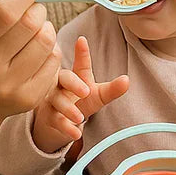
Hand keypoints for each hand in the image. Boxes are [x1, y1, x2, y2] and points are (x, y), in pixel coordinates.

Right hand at [0, 0, 60, 126]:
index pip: (4, 13)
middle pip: (30, 24)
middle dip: (37, 8)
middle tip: (33, 7)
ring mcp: (9, 88)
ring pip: (46, 41)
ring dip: (46, 27)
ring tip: (34, 29)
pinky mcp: (28, 99)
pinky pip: (54, 61)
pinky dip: (51, 49)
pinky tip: (36, 50)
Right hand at [32, 36, 128, 152]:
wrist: (59, 122)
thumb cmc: (81, 102)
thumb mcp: (99, 96)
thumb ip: (112, 89)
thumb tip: (127, 80)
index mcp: (77, 76)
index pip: (80, 63)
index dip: (81, 52)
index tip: (82, 40)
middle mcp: (62, 85)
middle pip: (64, 78)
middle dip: (74, 83)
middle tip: (86, 91)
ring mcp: (53, 100)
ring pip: (57, 100)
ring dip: (69, 109)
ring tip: (80, 118)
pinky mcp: (48, 116)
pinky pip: (55, 120)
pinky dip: (66, 128)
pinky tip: (76, 134)